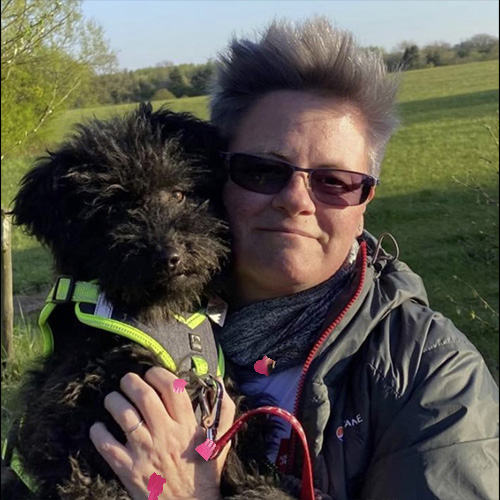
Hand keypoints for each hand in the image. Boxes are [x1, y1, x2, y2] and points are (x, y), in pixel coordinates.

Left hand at [89, 367, 234, 499]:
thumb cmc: (205, 474)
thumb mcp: (220, 440)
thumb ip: (224, 410)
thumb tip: (217, 382)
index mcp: (187, 426)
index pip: (172, 388)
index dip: (159, 374)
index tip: (151, 373)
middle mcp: (165, 435)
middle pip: (144, 396)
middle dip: (131, 381)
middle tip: (127, 380)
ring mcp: (145, 452)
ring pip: (124, 415)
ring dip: (114, 401)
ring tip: (112, 399)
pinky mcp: (129, 470)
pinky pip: (106, 446)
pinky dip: (98, 433)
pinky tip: (98, 427)